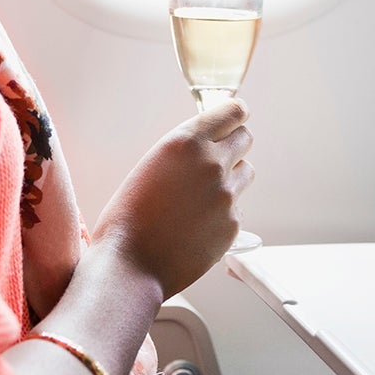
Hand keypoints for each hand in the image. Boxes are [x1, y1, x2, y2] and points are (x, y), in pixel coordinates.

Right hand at [91, 100, 254, 296]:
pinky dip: (222, 213)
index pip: (234, 111)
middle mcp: (211, 163)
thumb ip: (185, 151)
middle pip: (245, 138)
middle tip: (216, 160)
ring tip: (200, 197)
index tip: (233, 121)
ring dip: (230, 178)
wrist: (130, 263)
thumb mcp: (153, 165)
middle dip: (233, 146)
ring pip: (245, 173)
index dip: (234, 116)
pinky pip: (236, 208)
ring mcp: (225, 195)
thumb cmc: (129, 215)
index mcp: (186, 141)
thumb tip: (210, 144)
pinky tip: (196, 225)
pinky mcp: (232, 224)